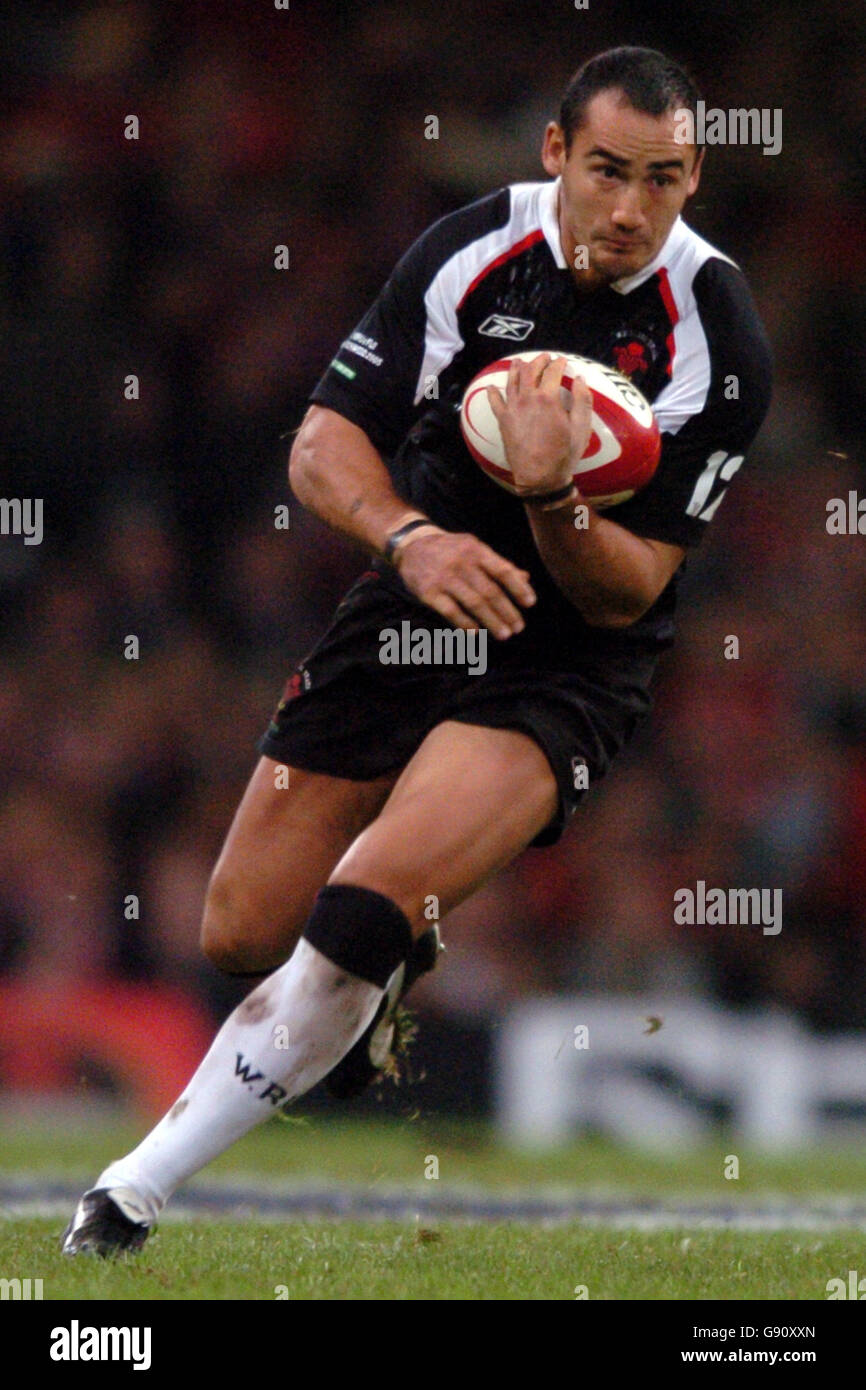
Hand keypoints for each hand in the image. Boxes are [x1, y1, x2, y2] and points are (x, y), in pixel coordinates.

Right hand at [394, 528, 535, 638]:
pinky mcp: (428, 592)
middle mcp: (461, 563)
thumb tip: (525, 578)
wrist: (411, 545)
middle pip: (490, 591)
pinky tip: (477, 634)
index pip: (502, 571)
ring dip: (491, 621)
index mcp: (476, 550)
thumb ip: (498, 564)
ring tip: (504, 634)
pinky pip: (451, 611)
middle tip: (518, 627)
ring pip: (473, 603)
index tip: (530, 604)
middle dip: (507, 611)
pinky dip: (465, 624)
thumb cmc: (450, 550)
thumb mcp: (474, 549)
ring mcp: (444, 578)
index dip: (518, 588)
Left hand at [487, 354, 593, 495]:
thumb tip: (581, 379)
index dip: (558, 363)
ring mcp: (512, 408)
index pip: (552, 371)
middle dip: (539, 361)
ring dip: (516, 368)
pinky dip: (493, 393)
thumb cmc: (563, 454)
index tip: (562, 360)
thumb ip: (583, 400)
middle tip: (545, 358)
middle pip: (530, 371)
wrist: (539, 477)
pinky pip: (495, 402)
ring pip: (512, 381)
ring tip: (519, 362)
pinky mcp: (503, 421)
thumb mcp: (581, 428)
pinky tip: (491, 387)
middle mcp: (527, 398)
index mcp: (548, 398)